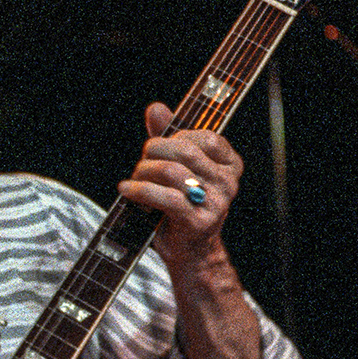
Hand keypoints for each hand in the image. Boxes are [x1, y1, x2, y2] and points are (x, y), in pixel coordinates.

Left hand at [117, 101, 244, 267]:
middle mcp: (229, 182)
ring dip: (143, 172)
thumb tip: (156, 108)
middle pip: (184, 151)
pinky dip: (139, 191)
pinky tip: (126, 190)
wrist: (189, 251)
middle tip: (140, 163)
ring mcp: (217, 203)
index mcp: (231, 164)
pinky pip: (165, 197)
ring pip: (171, 172)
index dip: (174, 137)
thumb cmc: (180, 204)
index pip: (205, 136)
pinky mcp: (198, 221)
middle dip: (153, 152)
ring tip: (133, 180)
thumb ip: (168, 136)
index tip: (157, 148)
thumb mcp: (177, 167)